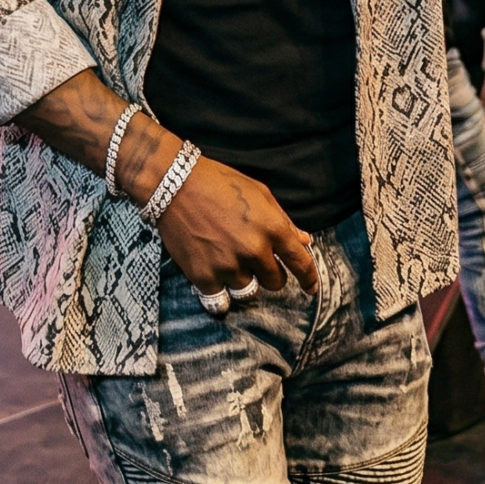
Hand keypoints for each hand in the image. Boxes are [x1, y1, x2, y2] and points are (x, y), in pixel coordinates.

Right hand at [156, 155, 319, 300]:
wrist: (174, 183)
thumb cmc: (219, 182)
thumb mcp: (259, 193)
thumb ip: (283, 220)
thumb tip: (304, 241)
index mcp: (273, 228)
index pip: (301, 263)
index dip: (309, 278)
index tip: (311, 288)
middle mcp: (254, 251)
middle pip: (275, 282)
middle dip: (269, 273)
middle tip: (253, 259)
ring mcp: (228, 266)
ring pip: (248, 291)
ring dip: (244, 281)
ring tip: (230, 262)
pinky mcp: (204, 276)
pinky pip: (220, 301)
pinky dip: (220, 292)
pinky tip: (214, 276)